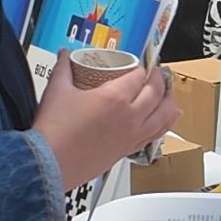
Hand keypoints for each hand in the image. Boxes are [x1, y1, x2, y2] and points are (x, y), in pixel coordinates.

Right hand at [31, 54, 180, 190]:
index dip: (141, 67)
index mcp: (114, 97)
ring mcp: (132, 135)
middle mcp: (129, 116)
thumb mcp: (57, 91)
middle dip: (158, 79)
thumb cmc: (54, 132)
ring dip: (169, 100)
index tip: (138, 64)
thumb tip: (64, 55)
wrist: (51, 164)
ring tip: (169, 92)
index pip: (138, 76)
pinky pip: (156, 134)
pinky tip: (168, 119)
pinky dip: (166, 123)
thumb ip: (63, 69)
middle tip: (155, 73)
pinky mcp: (128, 150)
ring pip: (164, 115)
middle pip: (156, 92)